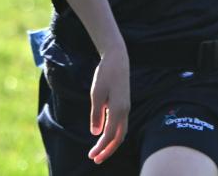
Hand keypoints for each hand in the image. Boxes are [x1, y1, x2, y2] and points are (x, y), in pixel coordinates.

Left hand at [86, 47, 129, 163]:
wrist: (117, 59)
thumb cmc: (105, 74)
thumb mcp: (96, 94)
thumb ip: (96, 114)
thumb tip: (95, 133)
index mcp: (118, 110)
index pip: (109, 135)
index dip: (101, 147)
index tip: (91, 156)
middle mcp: (125, 111)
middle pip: (119, 138)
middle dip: (108, 150)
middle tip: (96, 159)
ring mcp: (126, 107)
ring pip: (122, 132)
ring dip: (111, 143)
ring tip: (100, 150)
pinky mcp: (124, 104)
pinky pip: (121, 124)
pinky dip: (114, 134)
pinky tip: (105, 134)